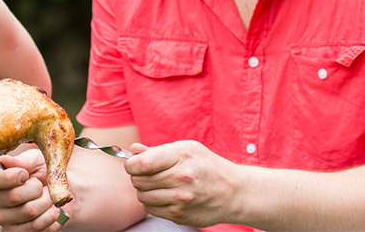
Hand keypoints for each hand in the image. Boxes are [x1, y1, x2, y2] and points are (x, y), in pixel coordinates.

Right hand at [0, 149, 62, 231]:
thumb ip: (21, 161)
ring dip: (46, 201)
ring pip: (29, 211)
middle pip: (13, 196)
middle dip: (36, 188)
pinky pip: (37, 225)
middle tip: (41, 186)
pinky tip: (52, 209)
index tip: (24, 174)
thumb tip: (4, 160)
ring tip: (49, 197)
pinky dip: (50, 215)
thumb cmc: (44, 172)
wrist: (62, 192)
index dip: (7, 177)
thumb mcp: (35, 160)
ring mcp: (6, 219)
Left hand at [125, 140, 241, 227]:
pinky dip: (153, 203)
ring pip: (142, 196)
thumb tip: (132, 150)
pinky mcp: (181, 215)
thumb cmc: (206, 166)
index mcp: (182, 156)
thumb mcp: (187, 149)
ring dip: (145, 191)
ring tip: (158, 185)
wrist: (233, 192)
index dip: (130, 164)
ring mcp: (181, 199)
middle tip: (148, 175)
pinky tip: (165, 196)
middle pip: (139, 181)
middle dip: (138, 177)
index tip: (133, 164)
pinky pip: (151, 209)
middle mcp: (182, 178)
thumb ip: (157, 151)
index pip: (141, 164)